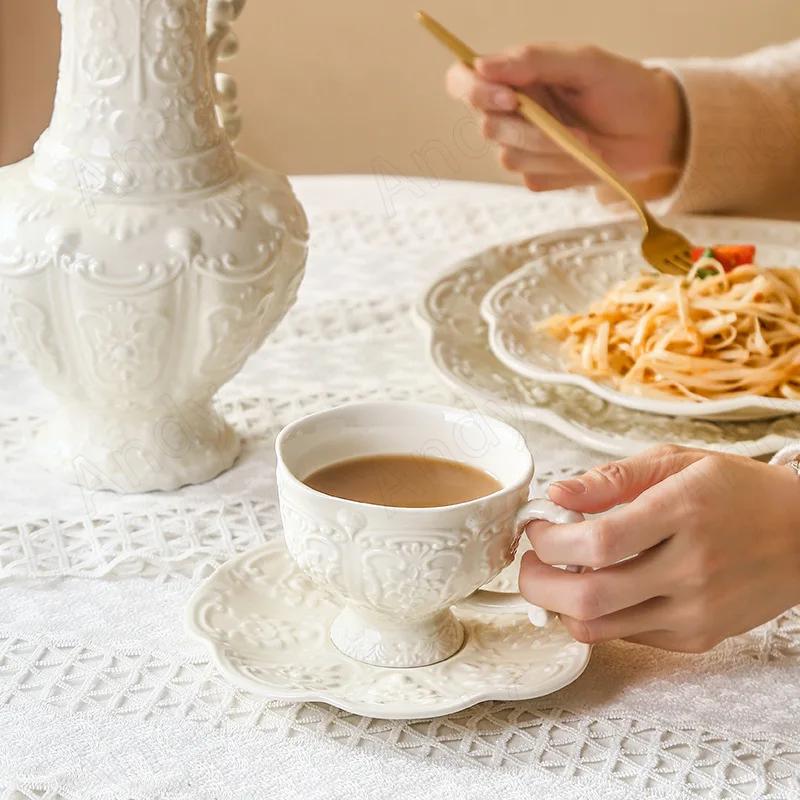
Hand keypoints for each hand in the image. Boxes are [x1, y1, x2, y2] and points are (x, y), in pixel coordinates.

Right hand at [445, 44, 686, 191]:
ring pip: (510, 157)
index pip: (462, 80)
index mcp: (513, 76)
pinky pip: (532, 177)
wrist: (653, 130)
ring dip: (554, 152)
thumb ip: (534, 60)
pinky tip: (585, 158)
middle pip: (488, 127)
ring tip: (590, 142)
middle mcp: (509, 111)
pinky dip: (563, 169)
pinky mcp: (537, 174)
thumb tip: (481, 65)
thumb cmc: (621, 87)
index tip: (509, 98)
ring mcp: (520, 146)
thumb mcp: (584, 63)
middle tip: (575, 128)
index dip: (473, 91)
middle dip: (533, 131)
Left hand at [520, 445, 799, 651]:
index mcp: (683, 512)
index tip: (536, 528)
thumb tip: (558, 492)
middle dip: (537, 582)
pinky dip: (597, 617)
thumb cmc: (736, 491)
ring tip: (556, 576)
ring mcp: (696, 611)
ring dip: (559, 606)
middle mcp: (691, 568)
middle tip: (528, 563)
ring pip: (599, 628)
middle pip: (589, 595)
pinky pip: (626, 637)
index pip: (598, 541)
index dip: (550, 539)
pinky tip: (598, 589)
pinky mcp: (698, 638)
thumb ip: (613, 478)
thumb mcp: (677, 462)